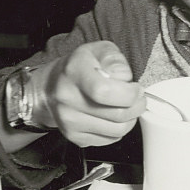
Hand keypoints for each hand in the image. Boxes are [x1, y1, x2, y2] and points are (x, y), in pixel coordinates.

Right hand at [30, 41, 144, 147]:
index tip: (135, 88)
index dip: (129, 93)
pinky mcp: (74, 137)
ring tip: (126, 106)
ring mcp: (69, 121)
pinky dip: (117, 129)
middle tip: (138, 97)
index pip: (105, 91)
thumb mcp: (98, 50)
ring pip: (117, 131)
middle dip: (136, 106)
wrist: (51, 86)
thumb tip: (124, 78)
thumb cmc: (79, 67)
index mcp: (74, 72)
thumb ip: (114, 59)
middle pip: (116, 114)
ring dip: (130, 119)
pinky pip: (109, 140)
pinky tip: (112, 116)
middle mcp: (68, 99)